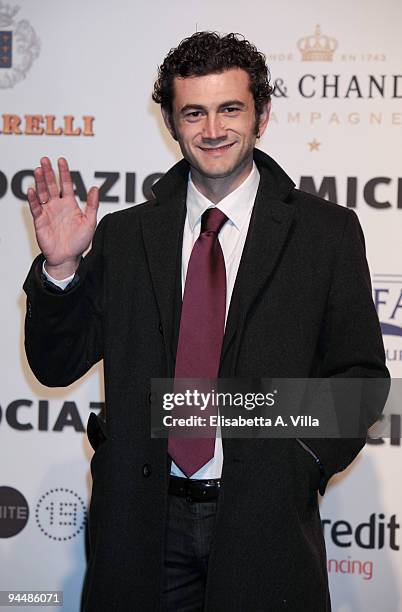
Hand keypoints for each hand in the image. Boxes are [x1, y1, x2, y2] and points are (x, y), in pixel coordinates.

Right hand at [27, 157, 98, 278]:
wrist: (68, 257)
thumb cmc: (79, 241)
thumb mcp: (90, 221)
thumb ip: (92, 205)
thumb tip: (95, 188)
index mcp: (70, 204)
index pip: (66, 184)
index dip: (64, 172)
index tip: (61, 160)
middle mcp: (57, 205)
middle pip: (51, 185)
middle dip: (48, 172)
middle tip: (44, 160)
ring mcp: (48, 212)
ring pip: (42, 193)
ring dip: (40, 182)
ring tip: (38, 169)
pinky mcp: (40, 221)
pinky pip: (35, 208)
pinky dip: (33, 199)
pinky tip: (32, 190)